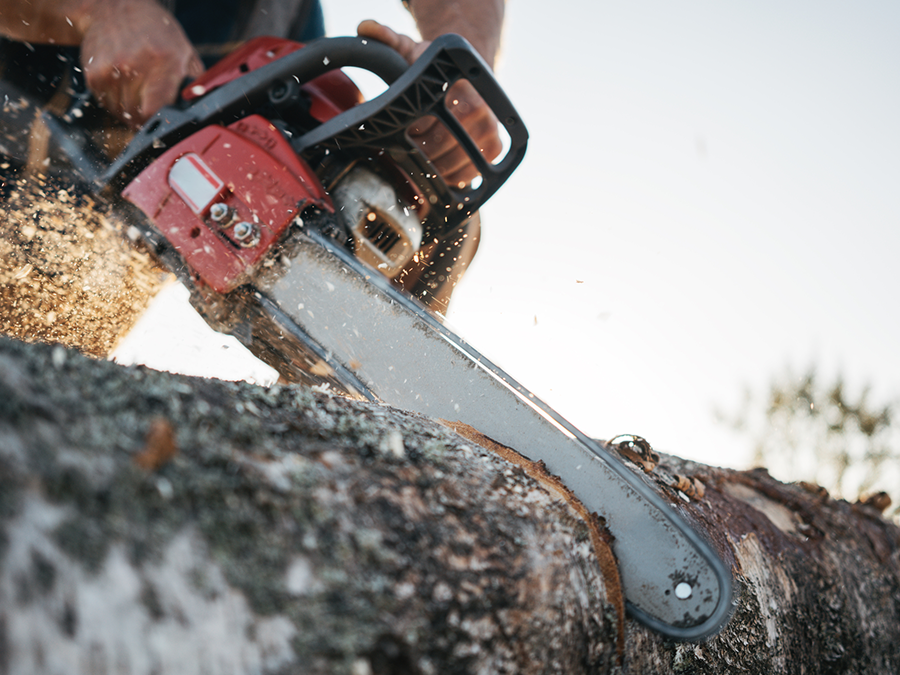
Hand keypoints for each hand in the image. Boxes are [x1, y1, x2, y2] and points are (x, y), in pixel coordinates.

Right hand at [78, 0, 202, 125]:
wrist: (114, 6)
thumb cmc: (154, 29)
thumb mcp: (183, 48)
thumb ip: (196, 78)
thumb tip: (203, 103)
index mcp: (164, 61)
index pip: (157, 110)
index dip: (159, 122)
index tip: (162, 123)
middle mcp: (136, 66)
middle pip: (138, 114)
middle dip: (144, 119)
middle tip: (148, 111)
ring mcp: (112, 70)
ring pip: (121, 111)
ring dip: (128, 111)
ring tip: (135, 93)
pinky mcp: (94, 73)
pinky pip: (105, 102)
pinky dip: (113, 101)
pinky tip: (121, 85)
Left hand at [357, 20, 502, 187]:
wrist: (471, 78)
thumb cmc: (436, 70)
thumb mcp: (412, 52)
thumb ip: (388, 40)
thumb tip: (365, 26)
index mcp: (459, 87)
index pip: (426, 124)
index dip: (409, 132)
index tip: (401, 130)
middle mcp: (479, 108)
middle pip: (438, 147)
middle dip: (418, 150)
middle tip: (407, 146)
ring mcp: (489, 130)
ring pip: (451, 164)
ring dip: (432, 166)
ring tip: (421, 155)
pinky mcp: (495, 147)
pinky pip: (467, 174)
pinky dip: (450, 176)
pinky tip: (438, 166)